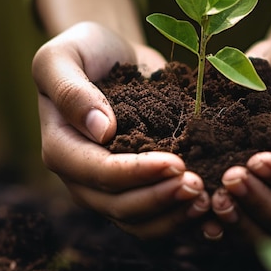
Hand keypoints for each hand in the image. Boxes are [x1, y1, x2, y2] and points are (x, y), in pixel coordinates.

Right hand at [32, 21, 209, 238]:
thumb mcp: (62, 57)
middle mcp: (82, 176)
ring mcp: (110, 186)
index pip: (96, 173)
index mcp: (61, 147)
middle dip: (161, 199)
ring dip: (174, 215)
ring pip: (139, 220)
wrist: (112, 54)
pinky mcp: (137, 184)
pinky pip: (156, 214)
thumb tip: (100, 131)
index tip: (175, 163)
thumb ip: (70, 90)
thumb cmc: (84, 50)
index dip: (135, 174)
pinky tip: (210, 209)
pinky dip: (181, 217)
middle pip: (119, 205)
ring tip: (208, 199)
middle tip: (200, 186)